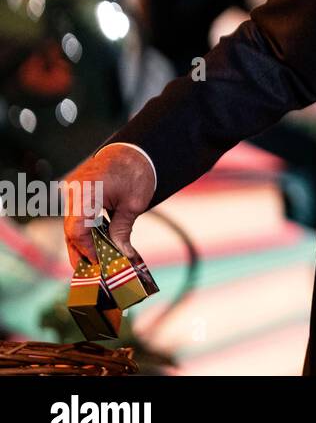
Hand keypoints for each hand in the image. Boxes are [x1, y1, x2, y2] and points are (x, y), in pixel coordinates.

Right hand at [62, 144, 153, 269]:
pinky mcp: (77, 192)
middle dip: (81, 252)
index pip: (77, 230)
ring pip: (72, 224)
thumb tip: (121, 254)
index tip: (98, 264)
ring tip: (94, 262)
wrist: (136, 150)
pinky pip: (77, 215)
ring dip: (82, 243)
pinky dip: (85, 230)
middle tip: (91, 272)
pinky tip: (95, 244)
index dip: (86, 250)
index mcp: (86, 192)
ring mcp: (73, 190)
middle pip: (71, 230)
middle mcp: (74, 191)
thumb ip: (122, 230)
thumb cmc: (137, 172)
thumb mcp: (134, 205)